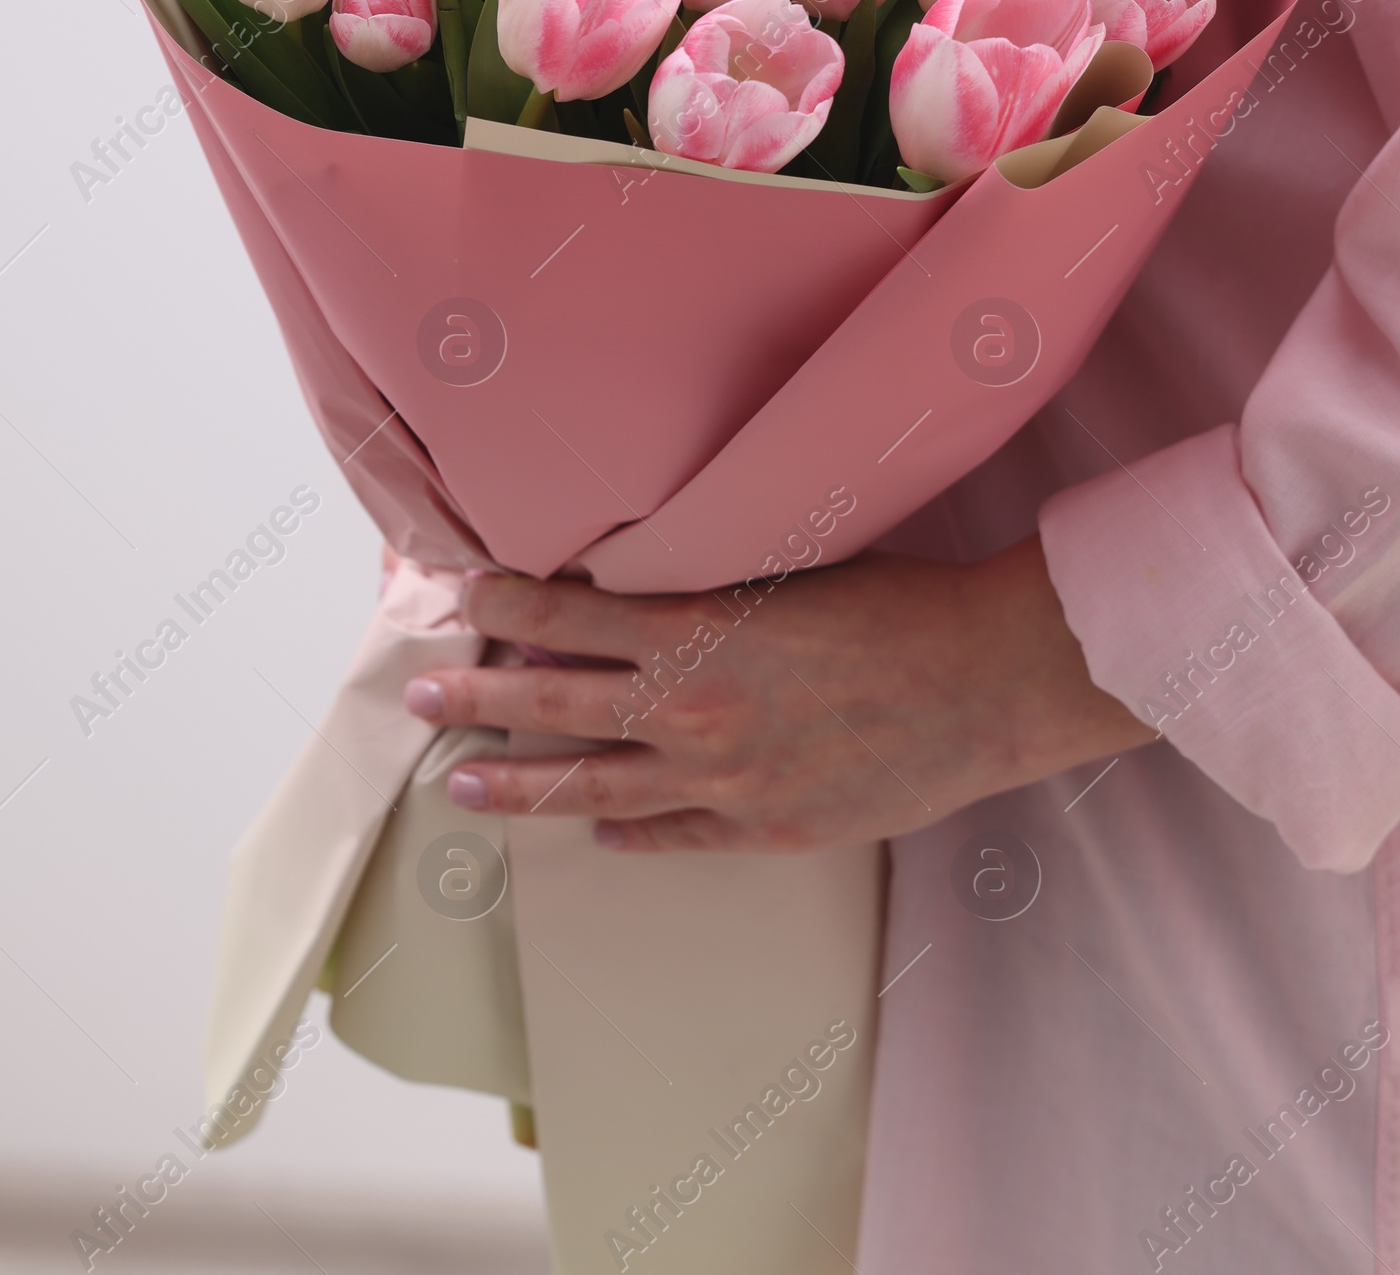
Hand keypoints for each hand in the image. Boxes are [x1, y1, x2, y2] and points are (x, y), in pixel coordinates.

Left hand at [403, 537, 1155, 852]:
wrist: (983, 682)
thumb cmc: (898, 603)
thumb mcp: (789, 565)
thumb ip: (710, 583)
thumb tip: (641, 583)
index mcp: (694, 631)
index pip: (567, 615)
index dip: (506, 606)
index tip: (462, 597)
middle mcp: (692, 710)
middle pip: (555, 704)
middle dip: (475, 700)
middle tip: (417, 697)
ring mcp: (724, 780)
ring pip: (593, 786)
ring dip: (520, 786)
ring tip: (460, 787)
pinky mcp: (766, 829)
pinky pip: (674, 834)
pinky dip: (631, 833)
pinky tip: (601, 834)